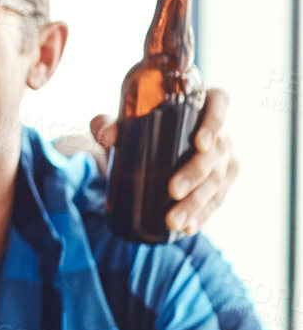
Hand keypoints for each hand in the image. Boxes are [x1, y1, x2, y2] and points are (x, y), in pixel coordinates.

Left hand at [89, 86, 235, 235]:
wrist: (140, 150)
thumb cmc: (135, 128)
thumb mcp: (118, 124)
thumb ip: (106, 124)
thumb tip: (107, 136)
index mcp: (199, 105)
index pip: (219, 102)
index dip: (215, 122)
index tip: (199, 143)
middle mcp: (217, 130)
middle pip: (216, 151)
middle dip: (196, 174)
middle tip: (173, 191)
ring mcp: (223, 157)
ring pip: (218, 180)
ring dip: (198, 203)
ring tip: (174, 221)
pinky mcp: (221, 181)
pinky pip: (217, 199)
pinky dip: (202, 214)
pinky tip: (189, 227)